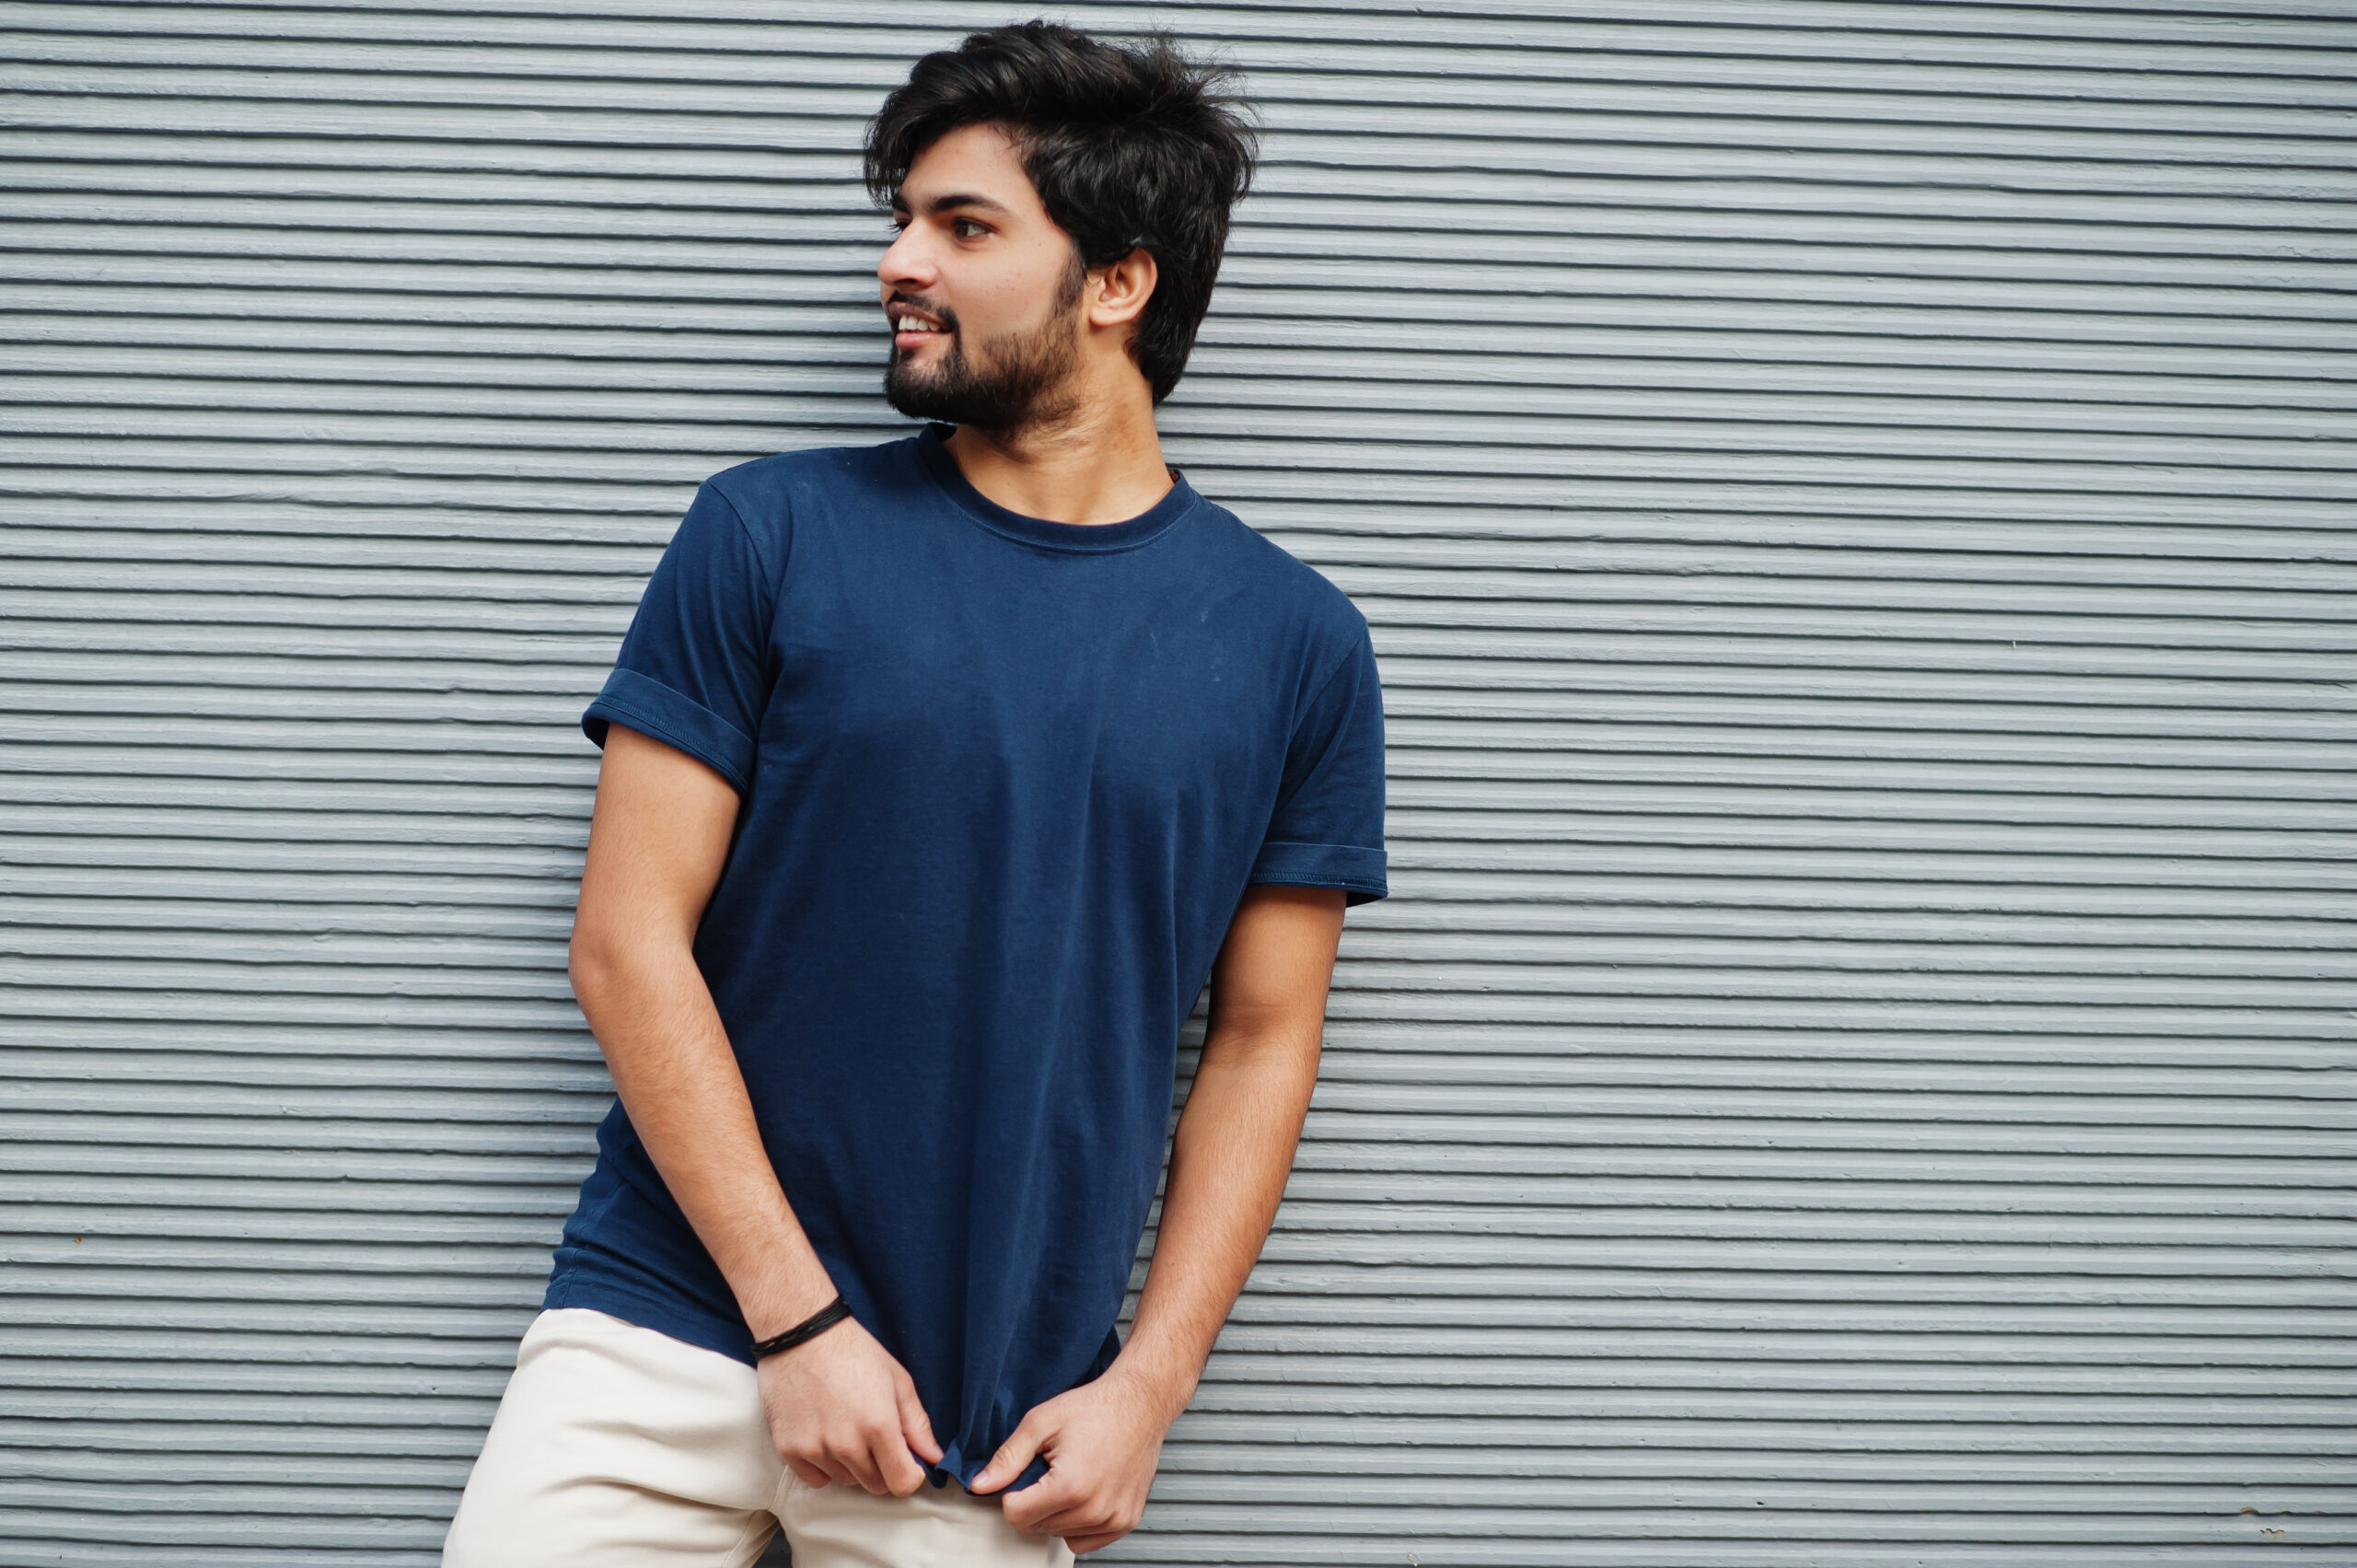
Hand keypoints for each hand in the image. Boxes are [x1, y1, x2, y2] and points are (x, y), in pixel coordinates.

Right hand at [756, 1315, 941, 1495]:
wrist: (802, 1332)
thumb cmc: (853, 1350)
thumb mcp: (897, 1380)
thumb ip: (918, 1424)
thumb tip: (935, 1457)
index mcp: (879, 1425)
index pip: (902, 1483)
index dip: (910, 1476)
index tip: (906, 1462)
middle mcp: (846, 1443)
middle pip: (874, 1485)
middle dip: (882, 1467)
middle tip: (875, 1437)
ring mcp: (815, 1448)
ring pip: (845, 1481)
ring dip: (851, 1465)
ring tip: (846, 1427)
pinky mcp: (789, 1448)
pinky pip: (816, 1479)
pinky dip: (823, 1466)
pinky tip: (824, 1435)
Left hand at [968, 1366, 1175, 1553]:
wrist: (1140, 1404)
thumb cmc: (1095, 1408)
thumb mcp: (1041, 1421)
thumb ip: (1008, 1457)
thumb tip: (981, 1485)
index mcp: (1070, 1486)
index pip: (1016, 1516)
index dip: (1012, 1493)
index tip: (1026, 1472)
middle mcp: (1094, 1510)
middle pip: (1036, 1527)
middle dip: (1034, 1500)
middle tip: (1051, 1468)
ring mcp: (1113, 1519)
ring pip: (1058, 1534)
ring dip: (1055, 1512)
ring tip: (1071, 1475)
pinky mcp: (1125, 1522)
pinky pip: (1084, 1541)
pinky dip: (1077, 1523)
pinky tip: (1084, 1493)